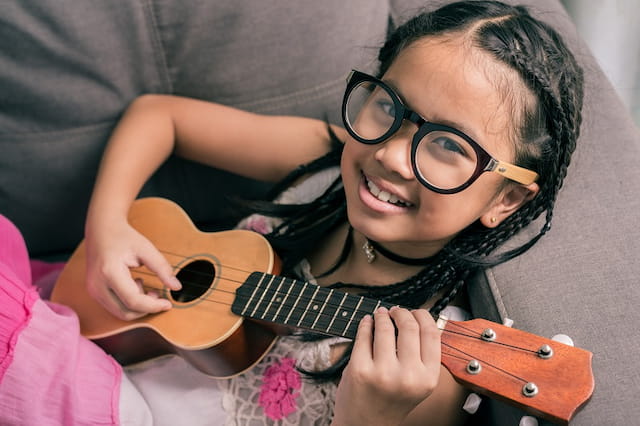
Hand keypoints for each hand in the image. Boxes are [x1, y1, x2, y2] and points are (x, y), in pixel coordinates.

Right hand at [85, 219, 180, 320]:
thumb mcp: (146, 249)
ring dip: (138, 307)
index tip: (168, 303)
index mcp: (109, 272)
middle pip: (125, 312)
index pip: (133, 301)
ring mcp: (93, 290)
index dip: (153, 306)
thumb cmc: (124, 237)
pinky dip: (129, 303)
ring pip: (120, 313)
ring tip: (145, 285)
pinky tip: (135, 286)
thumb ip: (162, 268)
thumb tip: (177, 287)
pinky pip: (115, 307)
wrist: (101, 230)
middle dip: (146, 308)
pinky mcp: (94, 292)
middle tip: (158, 293)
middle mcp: (97, 285)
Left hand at [332, 306, 440, 425]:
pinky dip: (365, 324)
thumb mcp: (418, 384)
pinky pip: (363, 336)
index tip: (416, 312)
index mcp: (427, 378)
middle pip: (409, 326)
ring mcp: (382, 372)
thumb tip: (418, 320)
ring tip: (380, 315)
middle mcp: (408, 376)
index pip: (431, 334)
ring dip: (381, 316)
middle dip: (401, 313)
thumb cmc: (391, 403)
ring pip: (384, 327)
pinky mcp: (359, 369)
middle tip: (395, 311)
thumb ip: (421, 356)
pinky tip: (367, 323)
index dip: (423, 316)